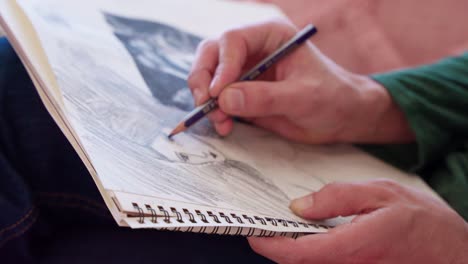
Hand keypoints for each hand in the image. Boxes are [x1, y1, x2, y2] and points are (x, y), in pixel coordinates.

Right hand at [188, 20, 413, 143]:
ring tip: (220, 121)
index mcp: (270, 35)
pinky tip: (224, 126)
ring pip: (208, 76)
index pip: (233, 40)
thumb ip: (265, 97)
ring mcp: (244, 72)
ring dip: (206, 99)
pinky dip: (214, 112)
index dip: (222, 65)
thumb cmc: (331, 98)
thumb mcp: (304, 97)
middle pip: (211, 54)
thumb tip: (224, 99)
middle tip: (206, 104)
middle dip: (203, 80)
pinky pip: (217, 99)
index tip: (218, 93)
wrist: (341, 117)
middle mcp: (252, 49)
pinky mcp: (241, 94)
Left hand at [248, 179, 467, 262]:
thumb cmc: (422, 221)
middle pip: (297, 262)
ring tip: (280, 223)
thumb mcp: (380, 194)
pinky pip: (323, 263)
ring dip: (289, 246)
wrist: (451, 250)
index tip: (253, 232)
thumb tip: (300, 206)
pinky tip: (306, 233)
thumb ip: (338, 198)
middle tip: (262, 221)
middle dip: (274, 244)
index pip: (297, 254)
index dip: (268, 245)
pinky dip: (308, 249)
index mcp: (352, 245)